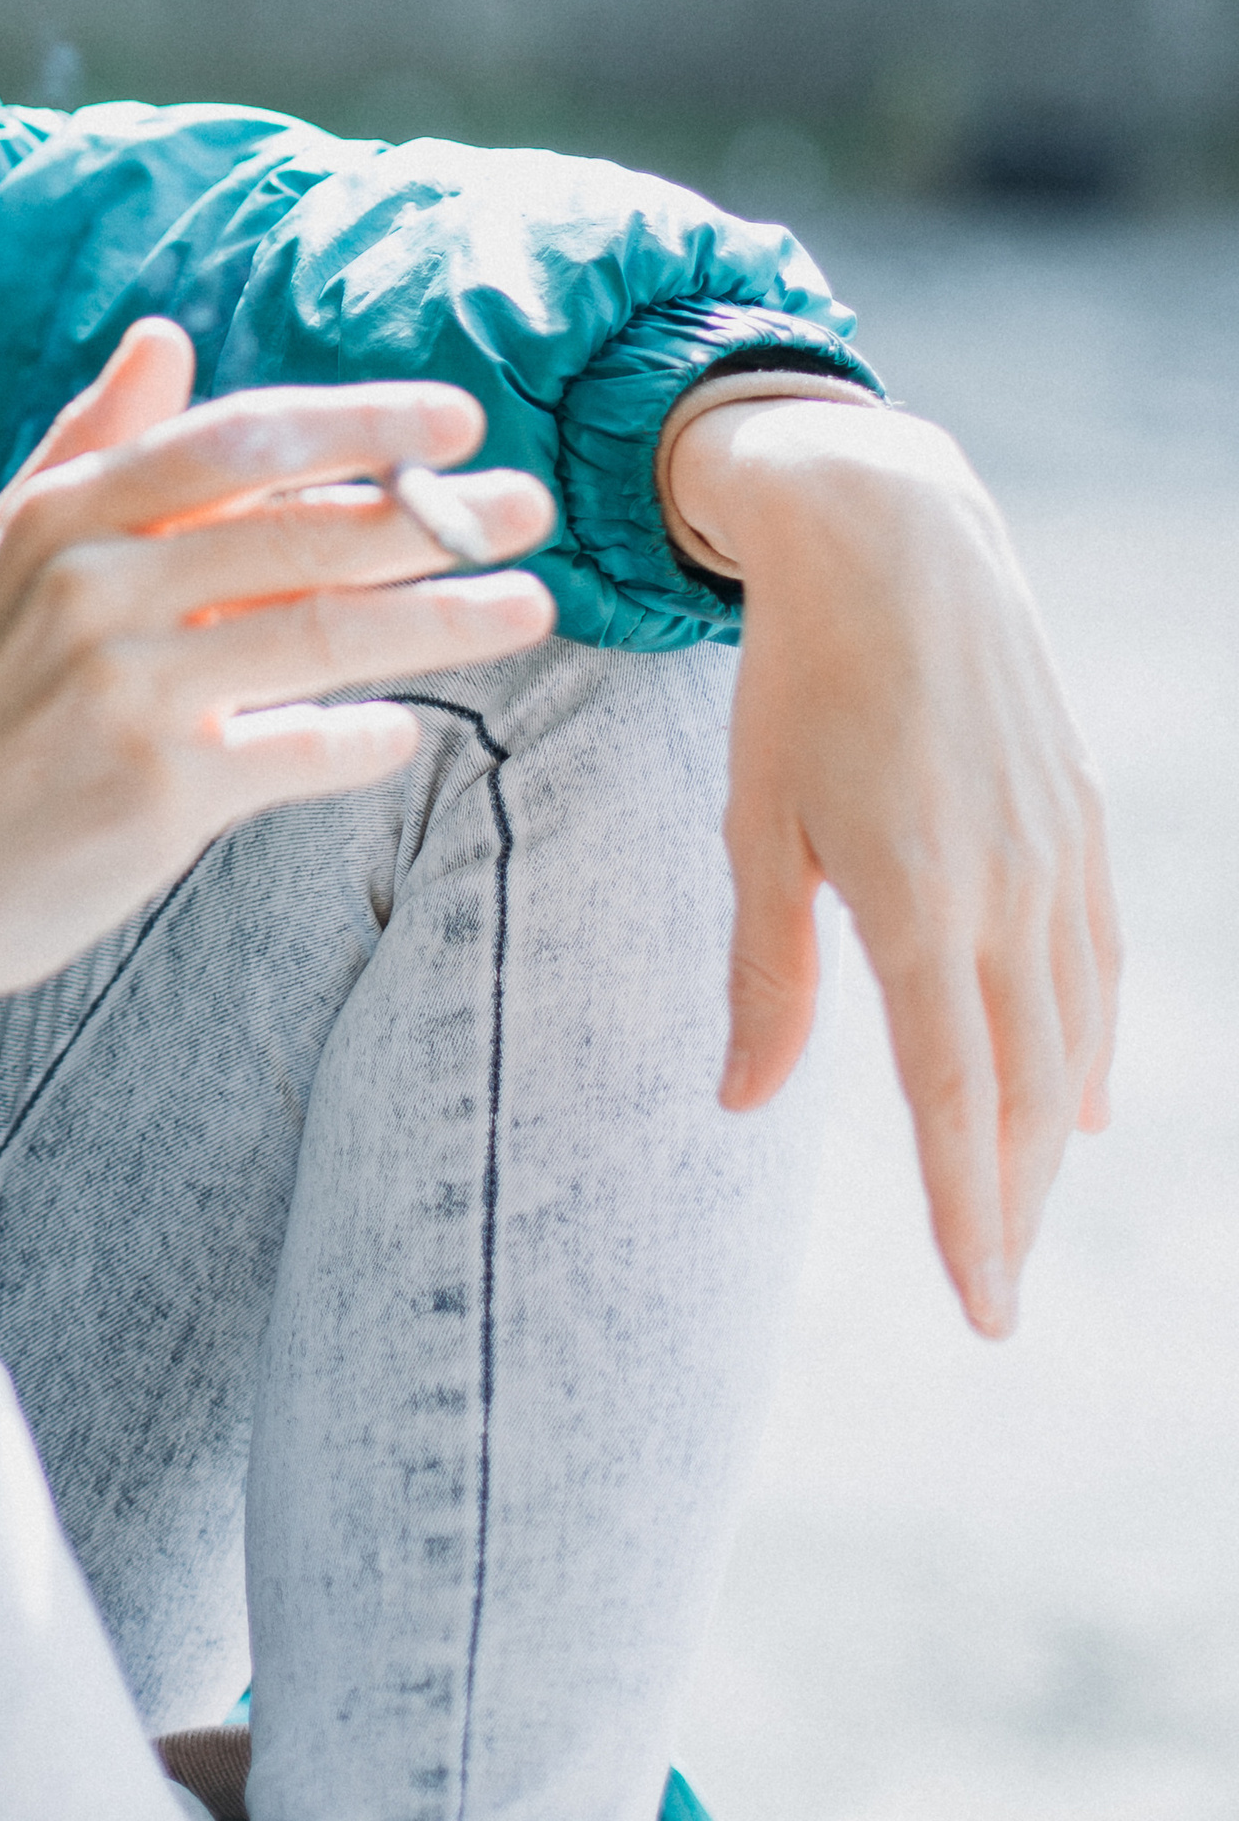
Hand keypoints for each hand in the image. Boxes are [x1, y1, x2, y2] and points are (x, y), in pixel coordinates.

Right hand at [0, 317, 556, 1136]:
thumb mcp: (5, 552)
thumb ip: (91, 442)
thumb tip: (165, 336)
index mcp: (65, 513)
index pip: (239, 439)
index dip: (357, 423)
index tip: (455, 421)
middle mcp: (93, 586)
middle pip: (302, 532)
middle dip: (433, 517)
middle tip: (531, 509)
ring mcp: (125, 688)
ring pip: (322, 634)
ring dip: (444, 619)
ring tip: (528, 606)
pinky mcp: (154, 791)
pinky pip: (298, 751)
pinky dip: (362, 741)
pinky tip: (403, 734)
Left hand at [672, 397, 1119, 1337]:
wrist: (889, 534)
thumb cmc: (794, 679)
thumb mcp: (753, 821)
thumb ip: (766, 973)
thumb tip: (743, 1104)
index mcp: (920, 902)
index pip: (958, 1102)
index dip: (972, 1216)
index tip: (984, 1310)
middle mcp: (1011, 891)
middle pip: (1031, 1090)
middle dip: (1016, 1202)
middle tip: (998, 1291)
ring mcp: (1060, 853)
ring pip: (1076, 1034)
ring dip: (1055, 1137)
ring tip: (1024, 1212)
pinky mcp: (1080, 815)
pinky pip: (1100, 960)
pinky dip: (1092, 1042)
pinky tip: (1083, 1099)